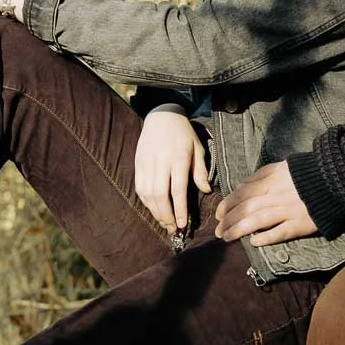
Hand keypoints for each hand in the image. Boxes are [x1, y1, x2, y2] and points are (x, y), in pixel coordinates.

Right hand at [134, 106, 210, 231]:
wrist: (161, 116)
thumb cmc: (183, 134)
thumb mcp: (197, 148)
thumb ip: (200, 170)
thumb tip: (206, 191)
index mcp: (178, 158)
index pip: (178, 189)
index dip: (179, 209)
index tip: (182, 224)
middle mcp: (161, 161)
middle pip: (160, 194)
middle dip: (165, 214)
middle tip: (172, 228)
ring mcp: (147, 162)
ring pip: (147, 193)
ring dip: (154, 211)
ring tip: (163, 222)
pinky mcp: (138, 163)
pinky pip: (139, 187)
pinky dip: (145, 201)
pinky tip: (153, 209)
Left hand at [215, 161, 316, 245]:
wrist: (336, 180)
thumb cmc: (306, 174)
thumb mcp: (282, 167)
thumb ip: (261, 176)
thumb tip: (241, 187)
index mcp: (272, 179)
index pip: (244, 192)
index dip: (228, 204)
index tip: (218, 214)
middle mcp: (278, 194)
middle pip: (247, 208)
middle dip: (229, 220)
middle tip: (218, 230)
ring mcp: (290, 210)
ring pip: (259, 221)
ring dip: (240, 230)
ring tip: (227, 238)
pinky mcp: (302, 224)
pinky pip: (281, 232)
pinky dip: (266, 237)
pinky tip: (254, 242)